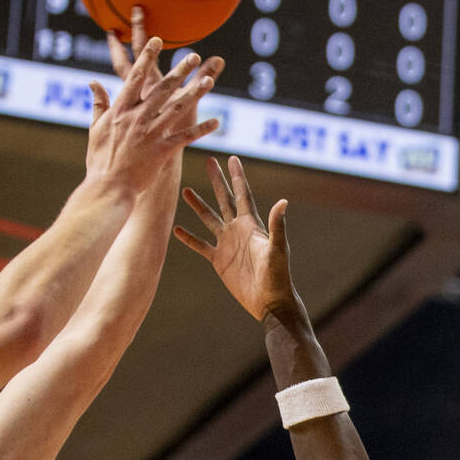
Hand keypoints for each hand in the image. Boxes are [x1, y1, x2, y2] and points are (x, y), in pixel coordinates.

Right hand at [85, 9, 221, 194]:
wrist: (108, 188)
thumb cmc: (100, 161)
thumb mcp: (96, 129)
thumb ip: (98, 104)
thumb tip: (93, 82)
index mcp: (120, 110)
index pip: (135, 78)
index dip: (147, 58)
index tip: (158, 40)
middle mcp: (137, 118)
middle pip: (161, 89)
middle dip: (179, 71)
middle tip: (193, 56)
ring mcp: (150, 134)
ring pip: (177, 109)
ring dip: (194, 94)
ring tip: (209, 81)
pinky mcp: (162, 151)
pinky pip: (186, 137)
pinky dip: (201, 129)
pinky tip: (217, 122)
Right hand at [174, 156, 295, 321]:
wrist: (269, 302)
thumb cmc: (277, 277)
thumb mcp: (277, 249)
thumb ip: (277, 226)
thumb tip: (283, 201)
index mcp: (252, 225)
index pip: (242, 194)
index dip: (237, 176)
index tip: (232, 158)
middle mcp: (238, 231)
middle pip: (224, 199)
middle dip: (217, 181)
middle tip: (209, 160)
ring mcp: (227, 245)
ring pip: (209, 219)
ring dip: (198, 205)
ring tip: (186, 190)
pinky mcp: (219, 261)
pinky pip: (201, 246)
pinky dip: (189, 238)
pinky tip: (177, 230)